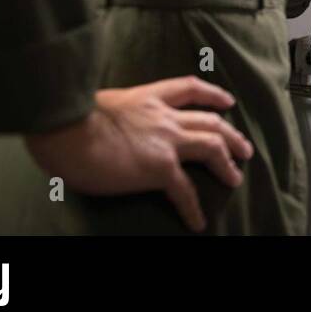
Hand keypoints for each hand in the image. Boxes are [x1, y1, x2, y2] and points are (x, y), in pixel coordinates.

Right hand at [24, 76, 253, 232]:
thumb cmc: (70, 117)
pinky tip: (197, 222)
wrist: (66, 129)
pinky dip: (193, 208)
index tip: (227, 101)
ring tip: (235, 178)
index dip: (213, 94)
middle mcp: (164, 115)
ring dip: (228, 163)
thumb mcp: (102, 103)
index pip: (190, 89)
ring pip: (212, 146)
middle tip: (244, 148)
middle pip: (211, 120)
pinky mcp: (160, 168)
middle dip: (231, 134)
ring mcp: (166, 140)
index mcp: (148, 97)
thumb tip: (107, 124)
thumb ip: (118, 112)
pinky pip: (185, 190)